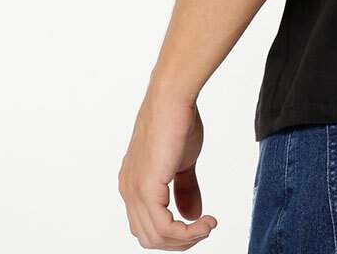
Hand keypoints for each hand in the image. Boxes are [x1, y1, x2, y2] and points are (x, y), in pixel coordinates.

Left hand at [118, 91, 217, 248]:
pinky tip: (204, 221)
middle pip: (150, 238)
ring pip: (155, 237)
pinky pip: (163, 228)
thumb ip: (185, 189)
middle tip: (205, 228)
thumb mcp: (183, 161)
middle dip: (181, 241)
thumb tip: (193, 215)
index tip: (200, 224)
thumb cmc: (178, 120)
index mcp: (133, 184)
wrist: (173, 97)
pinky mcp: (146, 188)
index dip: (174, 232)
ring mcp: (134, 191)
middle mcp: (128, 190)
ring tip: (208, 226)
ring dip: (186, 239)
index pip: (147, 226)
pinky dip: (186, 232)